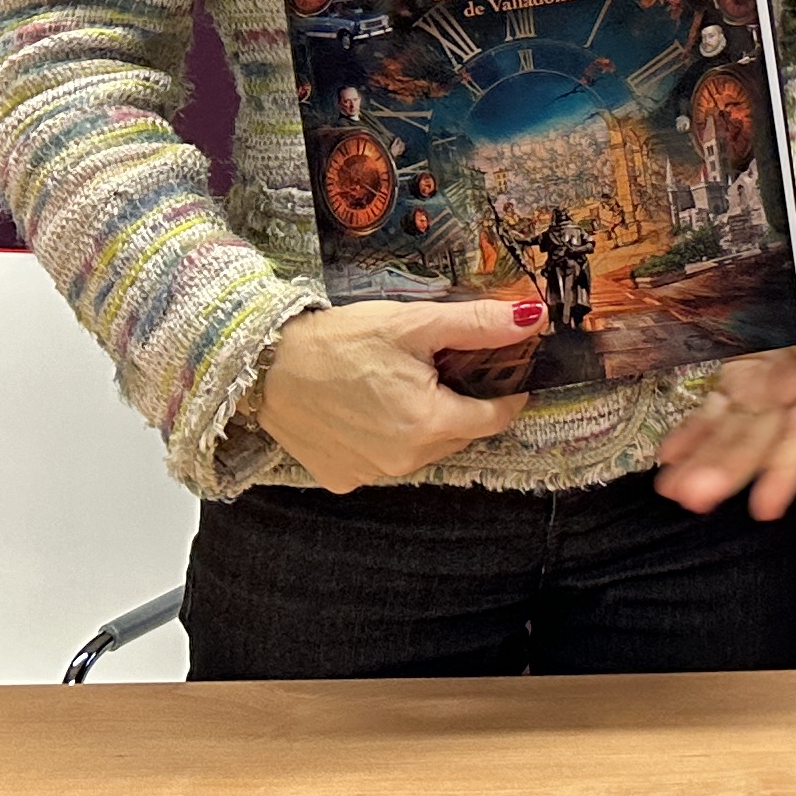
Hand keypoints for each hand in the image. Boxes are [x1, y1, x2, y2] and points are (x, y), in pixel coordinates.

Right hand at [246, 296, 534, 492]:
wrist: (262, 366)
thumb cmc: (337, 341)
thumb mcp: (413, 323)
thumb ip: (477, 324)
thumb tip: (533, 318)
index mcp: (428, 423)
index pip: (494, 418)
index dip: (507, 393)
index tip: (507, 371)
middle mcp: (404, 460)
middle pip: (459, 434)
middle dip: (461, 403)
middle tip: (443, 367)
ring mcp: (371, 473)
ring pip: (423, 449)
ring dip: (425, 422)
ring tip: (400, 384)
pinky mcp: (342, 477)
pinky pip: (384, 460)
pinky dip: (387, 438)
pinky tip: (367, 408)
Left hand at [654, 224, 795, 518]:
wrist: (791, 222)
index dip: (787, 468)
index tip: (766, 508)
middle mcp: (792, 382)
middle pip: (761, 436)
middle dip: (730, 469)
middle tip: (695, 499)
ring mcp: (761, 377)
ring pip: (733, 430)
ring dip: (706, 461)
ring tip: (672, 491)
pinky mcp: (736, 367)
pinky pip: (713, 408)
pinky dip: (691, 434)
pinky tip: (667, 459)